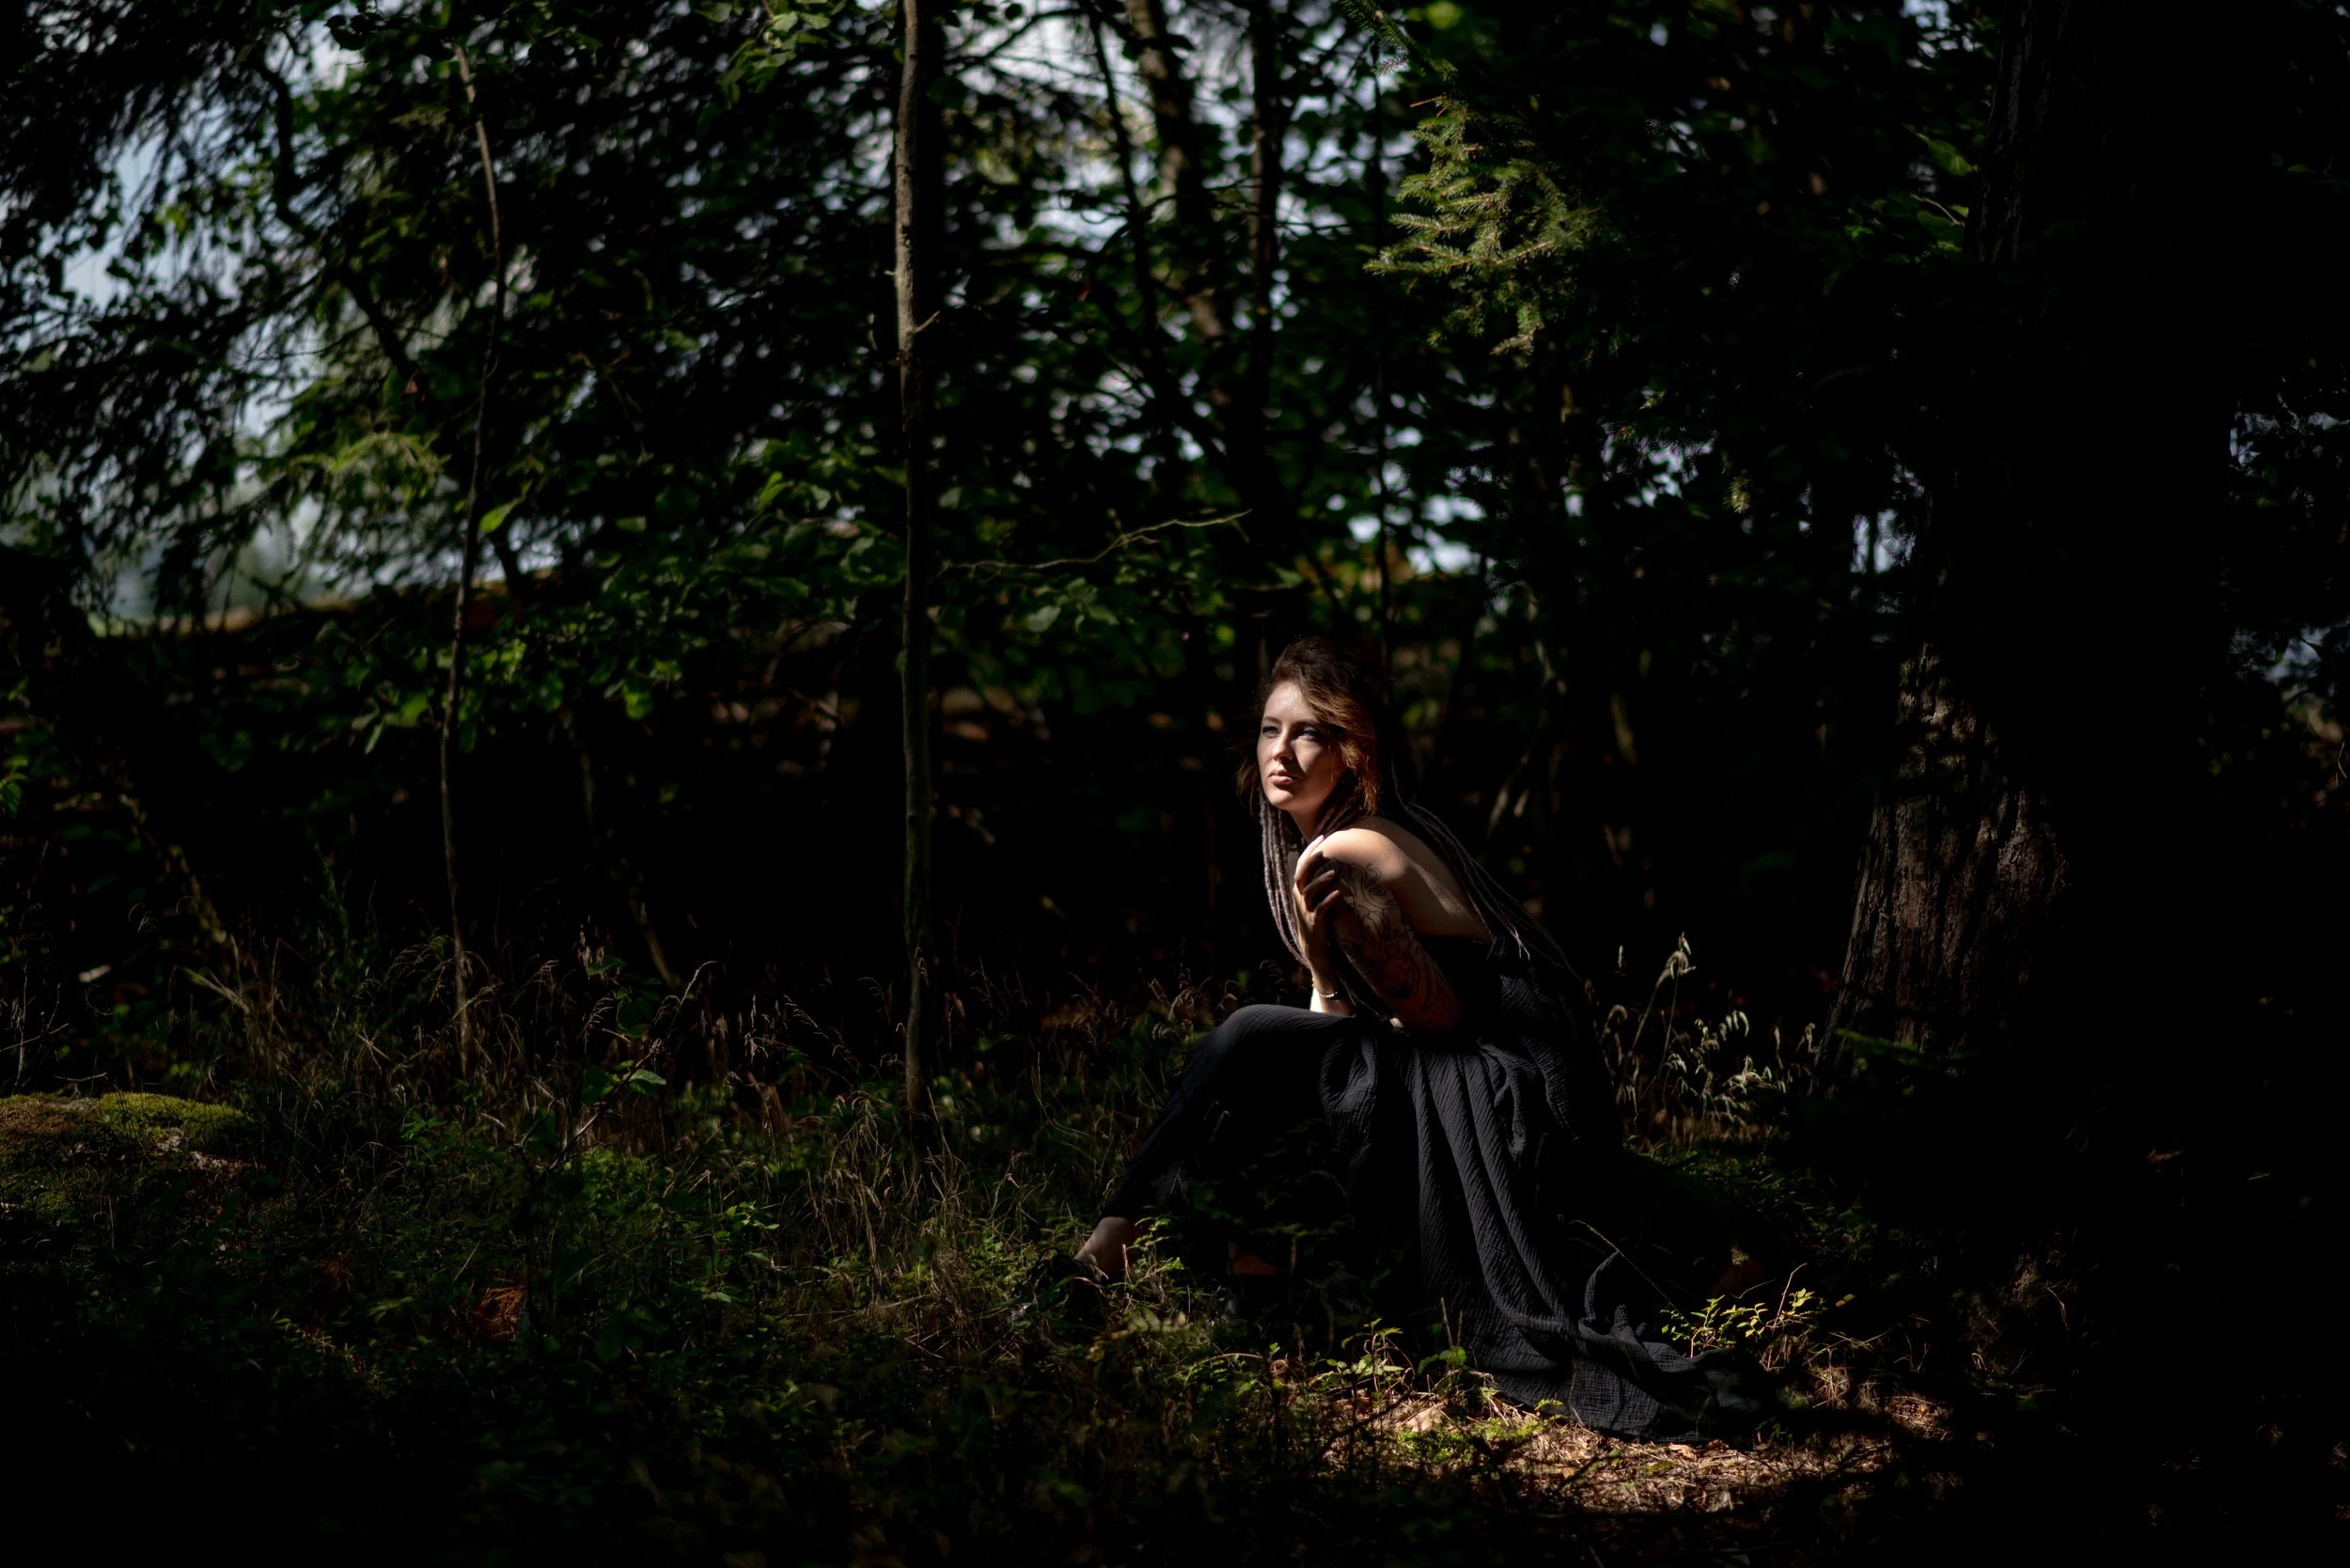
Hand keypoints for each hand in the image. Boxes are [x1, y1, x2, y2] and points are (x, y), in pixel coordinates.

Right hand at [1291, 835, 1346, 978]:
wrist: (1312, 946)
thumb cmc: (1316, 918)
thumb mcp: (1314, 899)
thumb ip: (1318, 883)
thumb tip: (1330, 863)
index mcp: (1298, 890)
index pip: (1301, 866)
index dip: (1310, 851)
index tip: (1321, 837)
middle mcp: (1299, 898)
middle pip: (1301, 875)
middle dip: (1311, 861)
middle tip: (1323, 849)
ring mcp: (1305, 909)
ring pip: (1309, 891)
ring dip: (1321, 881)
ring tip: (1333, 872)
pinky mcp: (1314, 921)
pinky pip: (1321, 908)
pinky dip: (1330, 899)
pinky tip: (1340, 893)